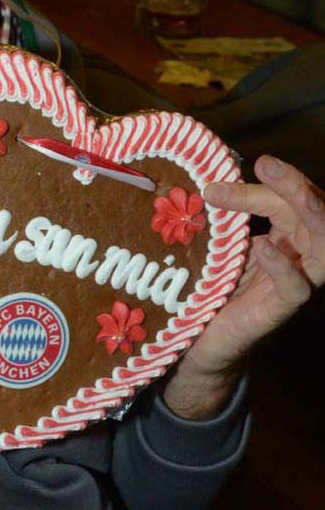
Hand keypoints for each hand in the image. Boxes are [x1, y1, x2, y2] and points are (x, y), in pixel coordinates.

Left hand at [162, 156, 323, 418]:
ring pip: (323, 247)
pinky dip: (285, 266)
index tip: (223, 174)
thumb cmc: (210, 290)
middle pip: (312, 214)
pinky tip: (265, 247)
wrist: (197, 345)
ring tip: (295, 193)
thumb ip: (221, 219)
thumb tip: (204, 179)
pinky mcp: (279, 311)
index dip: (264, 184)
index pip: (287, 201)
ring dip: (312, 214)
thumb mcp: (217, 246)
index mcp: (284, 238)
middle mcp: (296, 258)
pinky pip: (298, 288)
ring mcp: (292, 285)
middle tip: (264, 164)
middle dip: (293, 185)